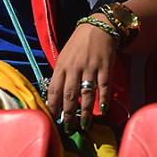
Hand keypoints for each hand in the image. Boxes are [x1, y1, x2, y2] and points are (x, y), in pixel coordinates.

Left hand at [45, 14, 117, 132]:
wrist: (97, 28)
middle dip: (68, 114)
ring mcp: (90, 68)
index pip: (54, 89)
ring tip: (83, 125)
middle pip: (69, 95)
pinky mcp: (104, 67)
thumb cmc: (78, 45)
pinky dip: (103, 99)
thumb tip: (56, 96)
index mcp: (61, 66)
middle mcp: (74, 68)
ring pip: (86, 94)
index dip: (53, 105)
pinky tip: (102, 110)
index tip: (52, 119)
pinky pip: (104, 86)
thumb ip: (61, 75)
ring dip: (84, 112)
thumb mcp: (64, 57)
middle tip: (68, 128)